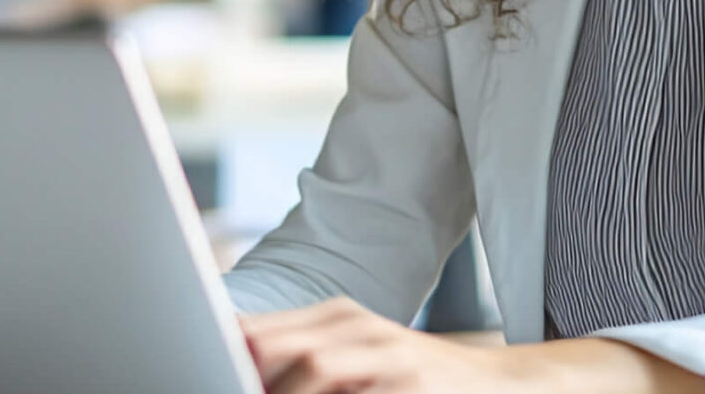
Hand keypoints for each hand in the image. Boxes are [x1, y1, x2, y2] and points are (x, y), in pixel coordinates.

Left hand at [239, 298, 524, 393]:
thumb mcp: (357, 354)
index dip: (226, 357)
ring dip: (286, 391)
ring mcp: (388, 357)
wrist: (500, 383)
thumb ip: (303, 352)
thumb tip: (239, 354)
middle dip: (249, 377)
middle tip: (227, 386)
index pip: (259, 332)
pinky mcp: (411, 383)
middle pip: (280, 348)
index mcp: (337, 318)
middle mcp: (360, 329)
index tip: (204, 371)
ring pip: (313, 371)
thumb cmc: (415, 379)